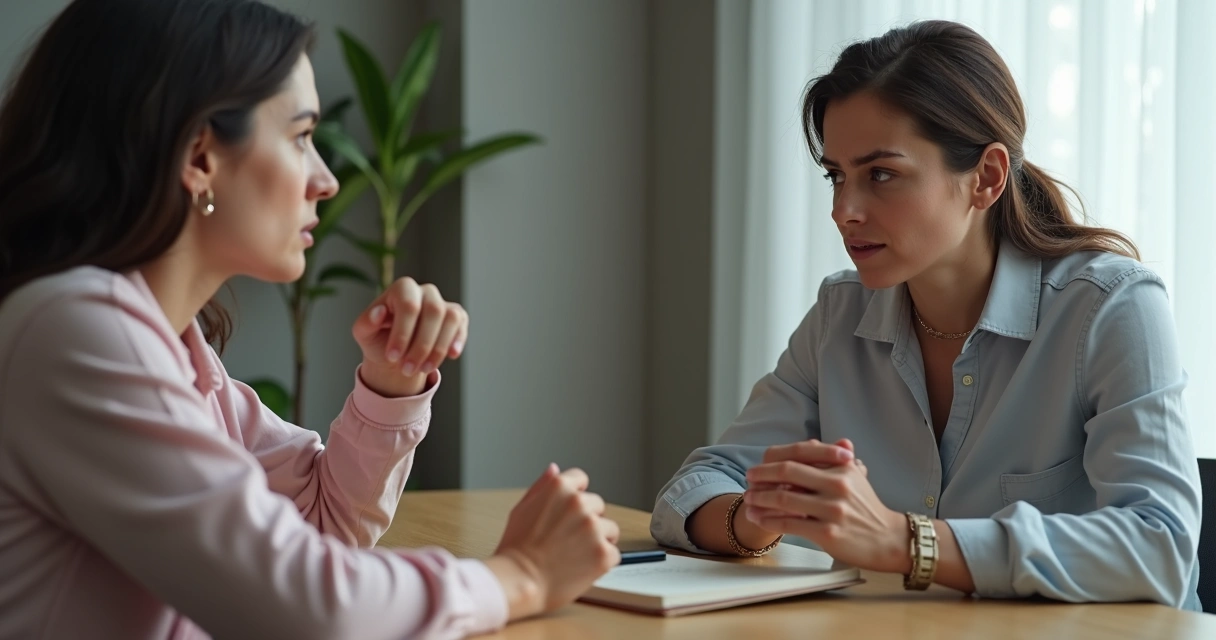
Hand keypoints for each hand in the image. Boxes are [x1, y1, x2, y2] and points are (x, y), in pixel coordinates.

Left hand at [351, 277, 467, 396]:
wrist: (396, 352)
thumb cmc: (379, 338)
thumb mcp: (364, 333)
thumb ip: (367, 322)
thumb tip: (379, 312)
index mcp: (402, 288)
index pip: (408, 305)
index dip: (402, 333)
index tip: (392, 357)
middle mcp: (425, 291)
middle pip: (433, 311)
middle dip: (421, 345)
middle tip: (407, 369)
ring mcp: (443, 302)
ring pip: (450, 319)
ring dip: (438, 348)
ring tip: (424, 369)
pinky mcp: (457, 316)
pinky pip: (461, 326)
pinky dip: (457, 341)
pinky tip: (451, 356)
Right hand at [486, 465, 620, 619]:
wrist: (520, 581)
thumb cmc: (516, 549)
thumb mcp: (522, 508)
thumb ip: (542, 486)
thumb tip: (555, 469)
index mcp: (559, 488)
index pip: (581, 479)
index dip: (575, 496)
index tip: (570, 512)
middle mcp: (579, 503)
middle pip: (597, 505)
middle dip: (587, 520)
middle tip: (568, 539)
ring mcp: (593, 528)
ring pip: (609, 529)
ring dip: (598, 541)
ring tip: (575, 554)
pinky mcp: (603, 552)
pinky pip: (613, 553)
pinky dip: (602, 562)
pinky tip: (582, 566)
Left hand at [742, 442, 908, 573]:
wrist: (888, 539)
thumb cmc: (867, 508)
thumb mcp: (855, 477)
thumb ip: (835, 460)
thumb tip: (819, 444)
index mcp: (842, 467)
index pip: (800, 453)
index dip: (774, 458)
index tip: (760, 465)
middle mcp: (837, 484)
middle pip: (787, 472)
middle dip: (762, 475)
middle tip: (749, 479)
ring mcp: (832, 509)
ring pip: (784, 498)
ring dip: (760, 499)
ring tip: (749, 500)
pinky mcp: (826, 532)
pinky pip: (789, 523)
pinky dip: (769, 520)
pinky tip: (759, 519)